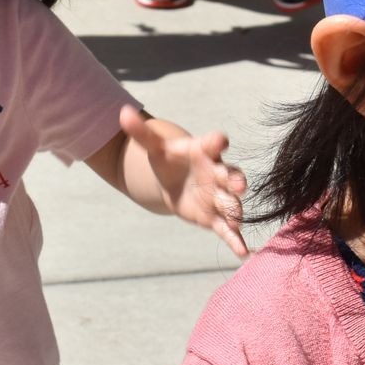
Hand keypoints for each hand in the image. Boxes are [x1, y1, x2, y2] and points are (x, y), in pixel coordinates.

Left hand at [119, 105, 248, 257]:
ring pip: (231, 203)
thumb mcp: (154, 147)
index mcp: (204, 151)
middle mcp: (217, 173)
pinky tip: (242, 252)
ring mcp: (219, 196)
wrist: (173, 182)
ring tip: (237, 220)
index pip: (213, 144)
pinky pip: (226, 229)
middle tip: (240, 185)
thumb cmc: (169, 160)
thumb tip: (122, 112)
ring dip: (236, 211)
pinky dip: (235, 240)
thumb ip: (141, 132)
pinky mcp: (214, 217)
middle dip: (235, 180)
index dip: (217, 142)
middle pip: (230, 175)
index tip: (220, 141)